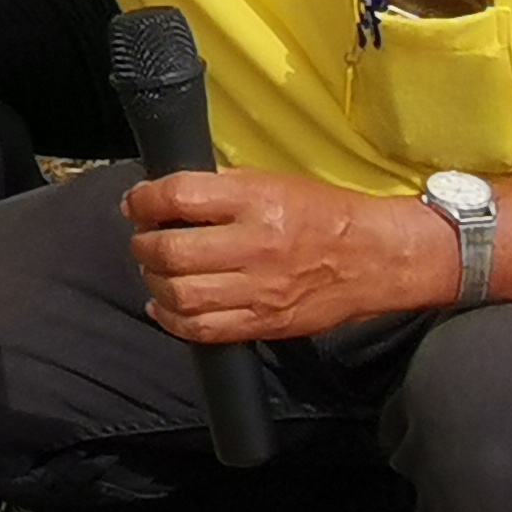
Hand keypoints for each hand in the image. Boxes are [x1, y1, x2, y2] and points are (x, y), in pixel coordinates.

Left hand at [122, 169, 449, 346]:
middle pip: (170, 251)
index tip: (135, 202)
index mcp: (256, 201)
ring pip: (178, 294)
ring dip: (153, 281)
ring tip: (156, 270)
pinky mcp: (264, 323)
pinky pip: (202, 329)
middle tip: (144, 238)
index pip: (178, 197)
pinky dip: (170, 319)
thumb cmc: (324, 215)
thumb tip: (169, 195)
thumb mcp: (273, 182)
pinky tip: (163, 306)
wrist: (375, 257)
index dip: (143, 200)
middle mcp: (255, 246)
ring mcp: (259, 290)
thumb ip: (222, 188)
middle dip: (143, 243)